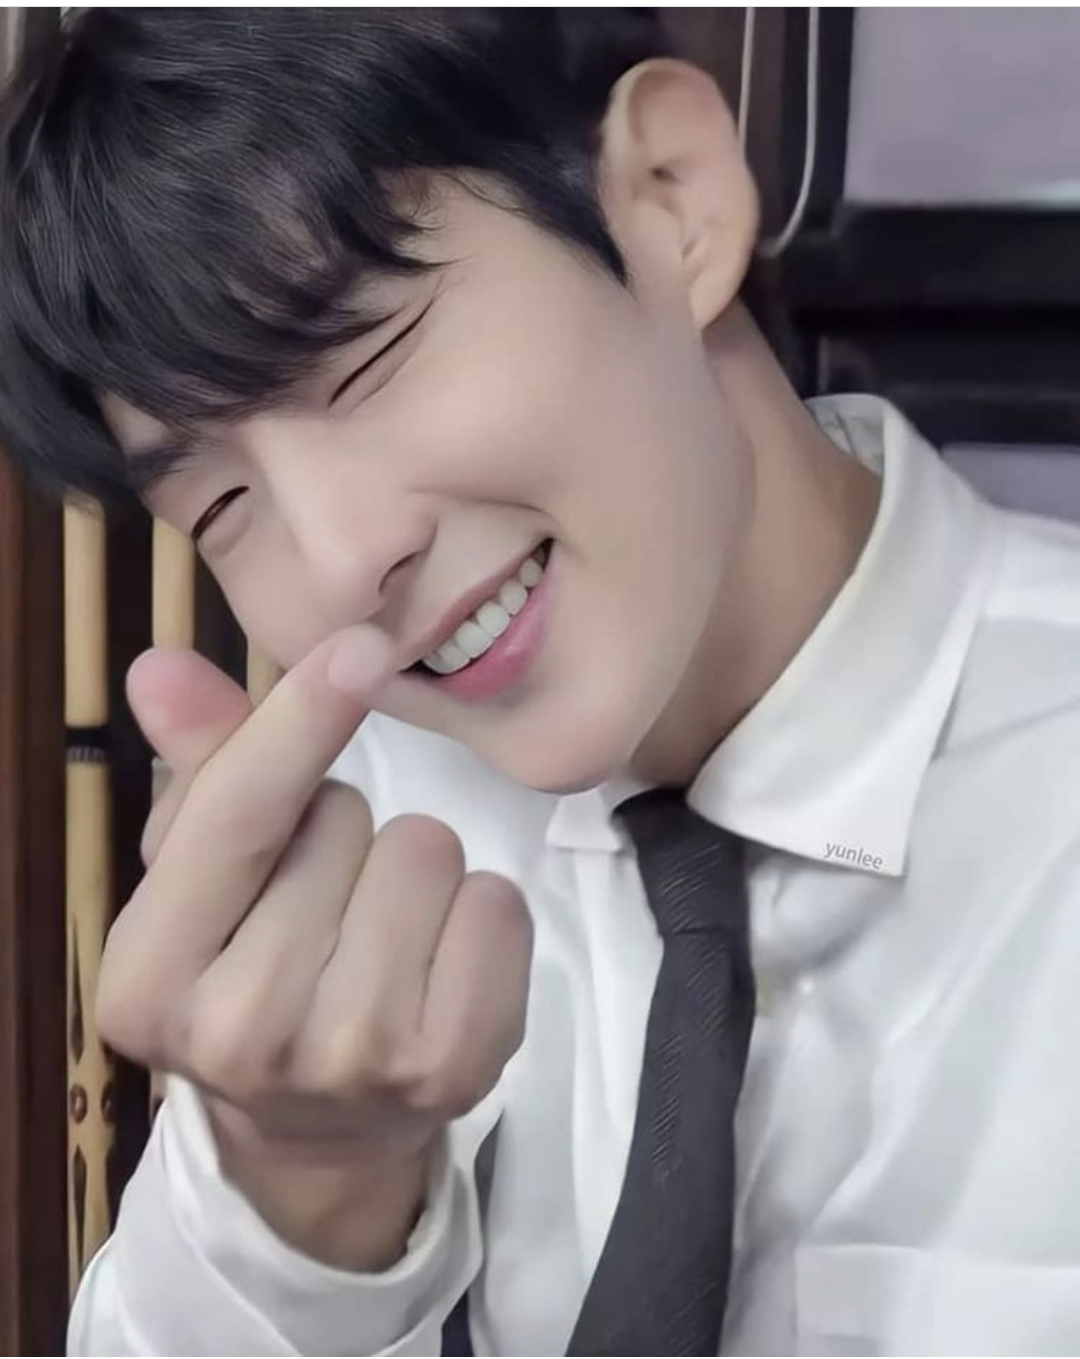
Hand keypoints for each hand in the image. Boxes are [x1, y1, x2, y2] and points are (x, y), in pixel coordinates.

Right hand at [96, 629, 532, 1267]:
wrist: (319, 1133)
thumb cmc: (250, 969)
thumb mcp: (201, 883)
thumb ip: (196, 770)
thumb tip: (160, 667)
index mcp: (147, 980)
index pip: (237, 818)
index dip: (299, 721)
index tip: (360, 645)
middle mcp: (241, 1034)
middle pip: (346, 820)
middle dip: (342, 830)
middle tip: (320, 897)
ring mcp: (355, 1060)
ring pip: (428, 852)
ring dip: (412, 869)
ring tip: (375, 931)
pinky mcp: (453, 1069)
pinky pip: (498, 905)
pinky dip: (479, 912)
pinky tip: (437, 961)